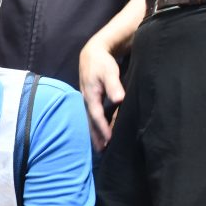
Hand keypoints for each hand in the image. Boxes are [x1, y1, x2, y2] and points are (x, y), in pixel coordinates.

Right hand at [79, 35, 124, 151]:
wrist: (92, 54)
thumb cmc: (102, 63)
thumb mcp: (109, 72)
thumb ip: (114, 85)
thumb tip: (119, 98)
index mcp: (91, 96)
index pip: (97, 116)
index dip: (103, 129)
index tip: (109, 140)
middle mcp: (86, 101)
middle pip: (91, 122)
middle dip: (96, 137)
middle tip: (101, 151)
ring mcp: (86, 100)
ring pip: (90, 120)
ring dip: (95, 133)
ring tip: (99, 146)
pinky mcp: (89, 99)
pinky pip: (92, 116)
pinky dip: (95, 125)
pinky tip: (99, 131)